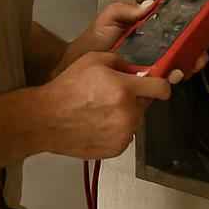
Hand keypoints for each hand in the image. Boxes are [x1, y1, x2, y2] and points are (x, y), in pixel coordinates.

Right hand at [38, 51, 174, 159]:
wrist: (47, 119)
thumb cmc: (67, 88)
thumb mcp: (93, 60)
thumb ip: (121, 62)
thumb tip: (137, 69)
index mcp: (124, 89)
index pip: (161, 88)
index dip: (160, 84)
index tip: (155, 85)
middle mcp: (128, 114)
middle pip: (145, 105)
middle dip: (134, 99)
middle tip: (112, 96)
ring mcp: (123, 134)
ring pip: (135, 121)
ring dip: (125, 115)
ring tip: (100, 111)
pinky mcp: (117, 149)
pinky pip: (125, 136)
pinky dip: (116, 131)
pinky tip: (97, 124)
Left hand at [49, 0, 208, 82]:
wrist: (74, 67)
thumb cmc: (91, 43)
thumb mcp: (107, 18)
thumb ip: (124, 8)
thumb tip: (148, 4)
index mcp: (145, 33)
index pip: (170, 30)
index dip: (186, 29)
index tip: (198, 27)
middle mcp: (150, 51)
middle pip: (179, 50)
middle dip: (193, 49)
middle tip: (198, 50)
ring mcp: (148, 67)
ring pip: (175, 66)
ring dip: (187, 64)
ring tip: (189, 62)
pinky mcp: (144, 83)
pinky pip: (162, 81)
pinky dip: (172, 78)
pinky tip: (173, 74)